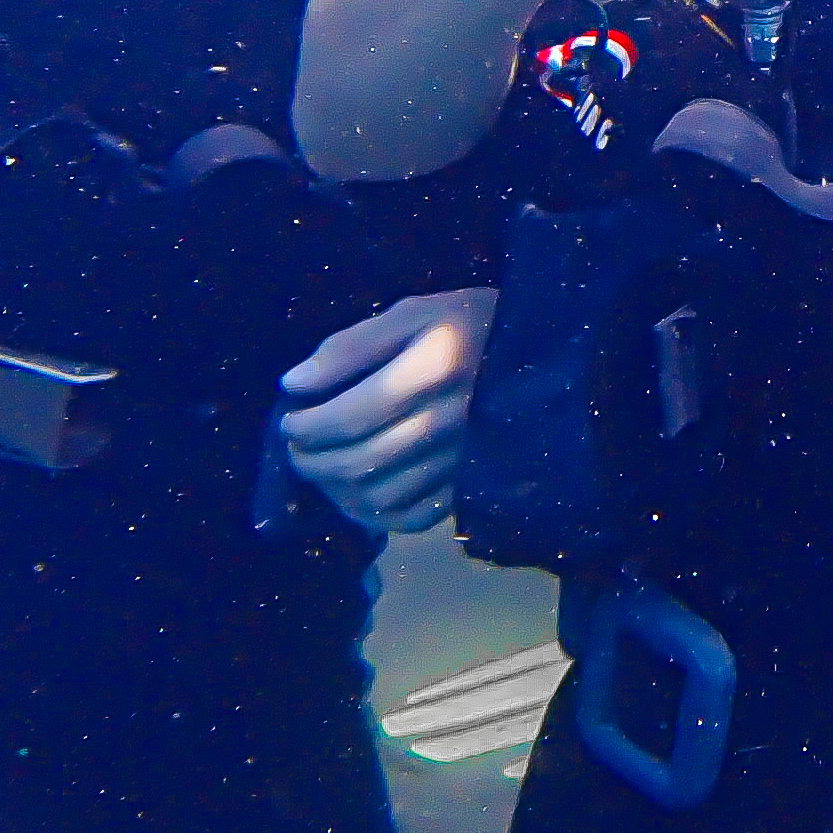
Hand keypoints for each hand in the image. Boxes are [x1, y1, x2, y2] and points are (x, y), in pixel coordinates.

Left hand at [275, 287, 497, 533]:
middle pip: (360, 461)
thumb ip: (350, 346)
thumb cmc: (470, 326)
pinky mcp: (471, 486)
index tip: (290, 419)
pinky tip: (358, 495)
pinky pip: (411, 519)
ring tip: (321, 469)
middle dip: (311, 460)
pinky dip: (374, 515)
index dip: (307, 425)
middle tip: (296, 448)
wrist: (543, 354)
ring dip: (335, 489)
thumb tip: (293, 384)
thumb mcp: (413, 313)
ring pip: (379, 496)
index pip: (350, 415)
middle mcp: (451, 421)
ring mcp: (463, 460)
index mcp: (434, 368)